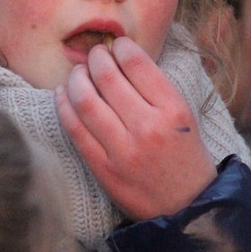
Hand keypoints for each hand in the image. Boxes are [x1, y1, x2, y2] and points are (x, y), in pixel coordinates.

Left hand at [55, 36, 216, 220]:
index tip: (116, 45)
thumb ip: (156, 88)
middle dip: (95, 58)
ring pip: (85, 100)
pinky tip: (63, 95)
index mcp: (173, 110)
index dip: (121, 47)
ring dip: (76, 78)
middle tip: (94, 55)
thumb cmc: (185, 155)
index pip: (138, 64)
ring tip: (78, 73)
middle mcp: (148, 127)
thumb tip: (121, 56)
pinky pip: (74, 130)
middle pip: (107, 77)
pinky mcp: (104, 169)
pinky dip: (64, 106)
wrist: (187, 207)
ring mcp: (123, 150)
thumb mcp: (184, 116)